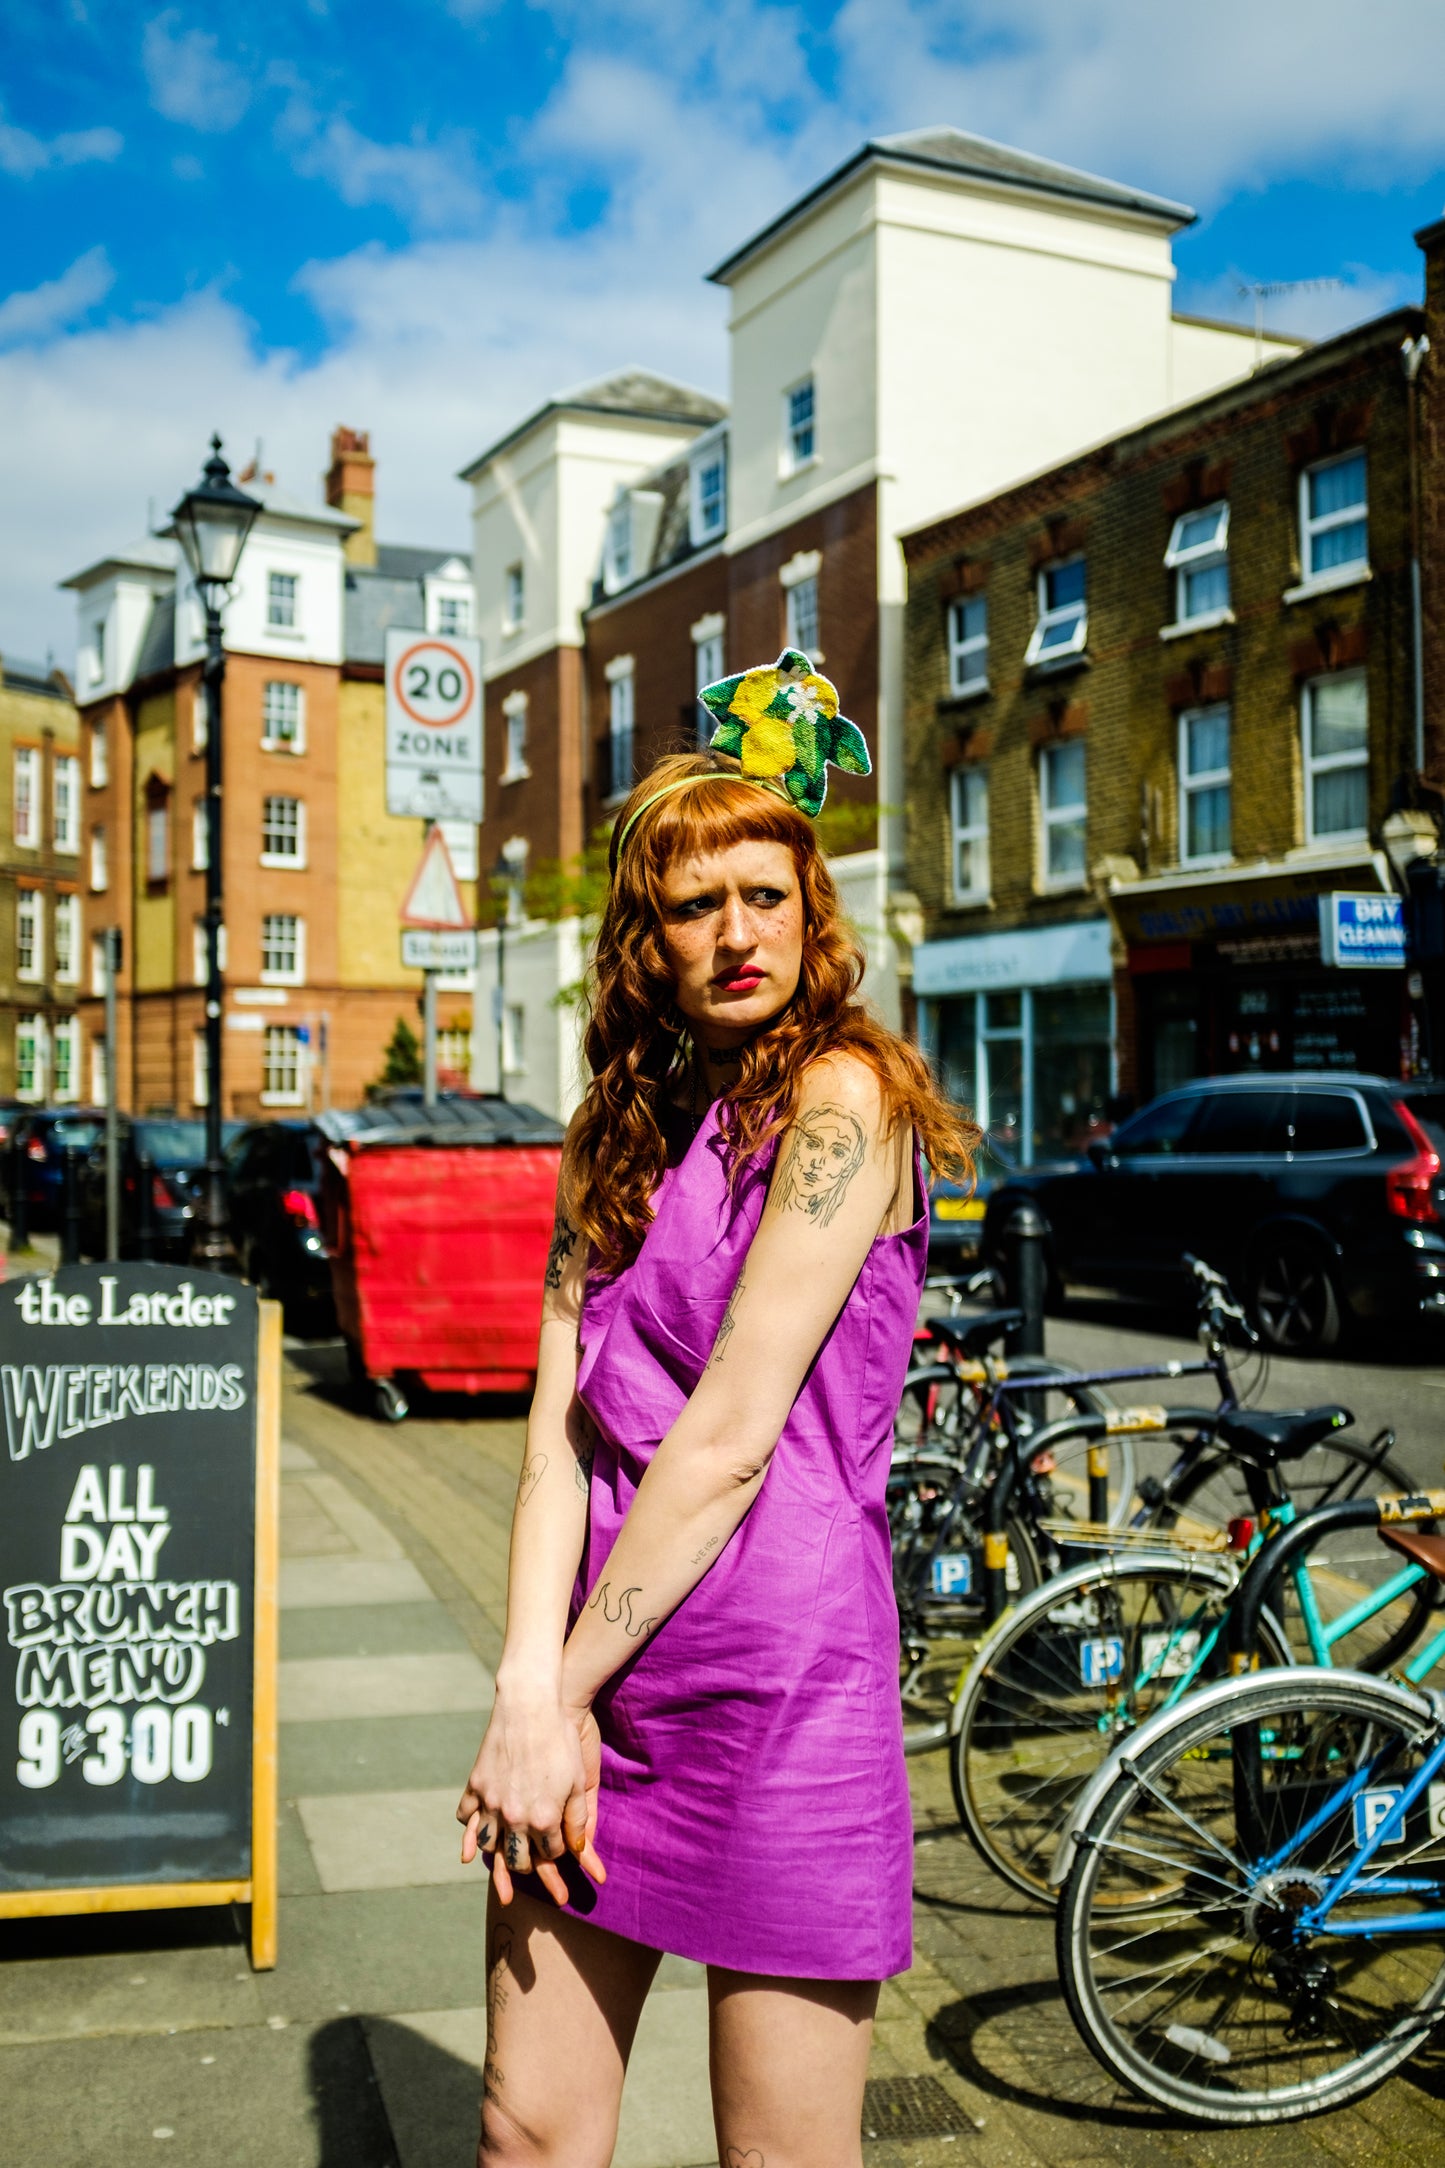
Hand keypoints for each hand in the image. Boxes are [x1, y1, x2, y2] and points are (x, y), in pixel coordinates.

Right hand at [456, 1691, 605, 1906]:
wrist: (530, 1704)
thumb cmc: (561, 1741)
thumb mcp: (578, 1782)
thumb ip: (579, 1820)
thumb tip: (579, 1850)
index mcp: (544, 1820)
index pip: (550, 1853)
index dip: (557, 1854)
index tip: (560, 1852)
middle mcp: (514, 1817)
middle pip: (517, 1859)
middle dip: (527, 1867)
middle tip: (531, 1869)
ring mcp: (491, 1802)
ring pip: (489, 1846)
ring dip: (496, 1857)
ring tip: (504, 1863)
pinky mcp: (476, 1785)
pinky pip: (466, 1818)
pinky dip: (469, 1831)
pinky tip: (473, 1839)